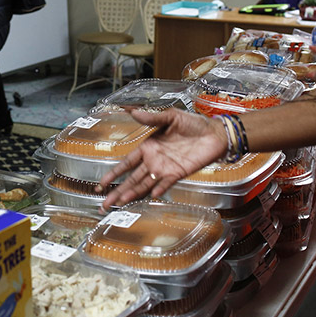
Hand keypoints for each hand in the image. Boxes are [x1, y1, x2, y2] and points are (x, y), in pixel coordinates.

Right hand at [97, 109, 226, 210]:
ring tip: (120, 204)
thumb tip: (133, 112)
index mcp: (148, 147)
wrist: (215, 133)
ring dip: (132, 194)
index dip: (113, 174)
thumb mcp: (171, 116)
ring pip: (144, 184)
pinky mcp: (179, 173)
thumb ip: (152, 118)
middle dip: (118, 191)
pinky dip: (157, 190)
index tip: (101, 184)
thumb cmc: (193, 123)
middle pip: (132, 179)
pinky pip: (165, 184)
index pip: (126, 163)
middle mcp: (153, 160)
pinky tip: (148, 197)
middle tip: (104, 204)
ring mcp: (165, 169)